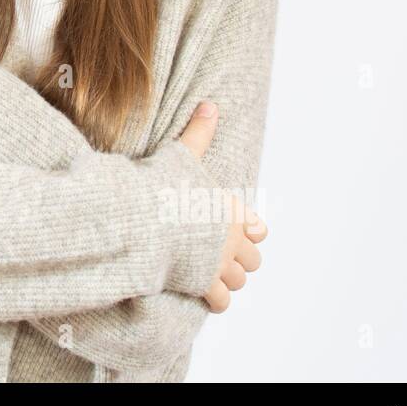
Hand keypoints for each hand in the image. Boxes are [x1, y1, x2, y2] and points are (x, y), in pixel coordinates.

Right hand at [175, 100, 266, 312]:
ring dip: (230, 279)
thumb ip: (199, 133)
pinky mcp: (204, 284)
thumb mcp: (184, 155)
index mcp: (232, 212)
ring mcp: (220, 264)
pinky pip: (222, 301)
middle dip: (241, 259)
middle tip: (222, 256)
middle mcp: (232, 241)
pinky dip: (218, 300)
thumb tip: (210, 104)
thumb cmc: (165, 186)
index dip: (251, 233)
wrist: (148, 219)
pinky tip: (207, 295)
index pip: (258, 230)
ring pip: (240, 280)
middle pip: (253, 259)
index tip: (242, 233)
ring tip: (214, 276)